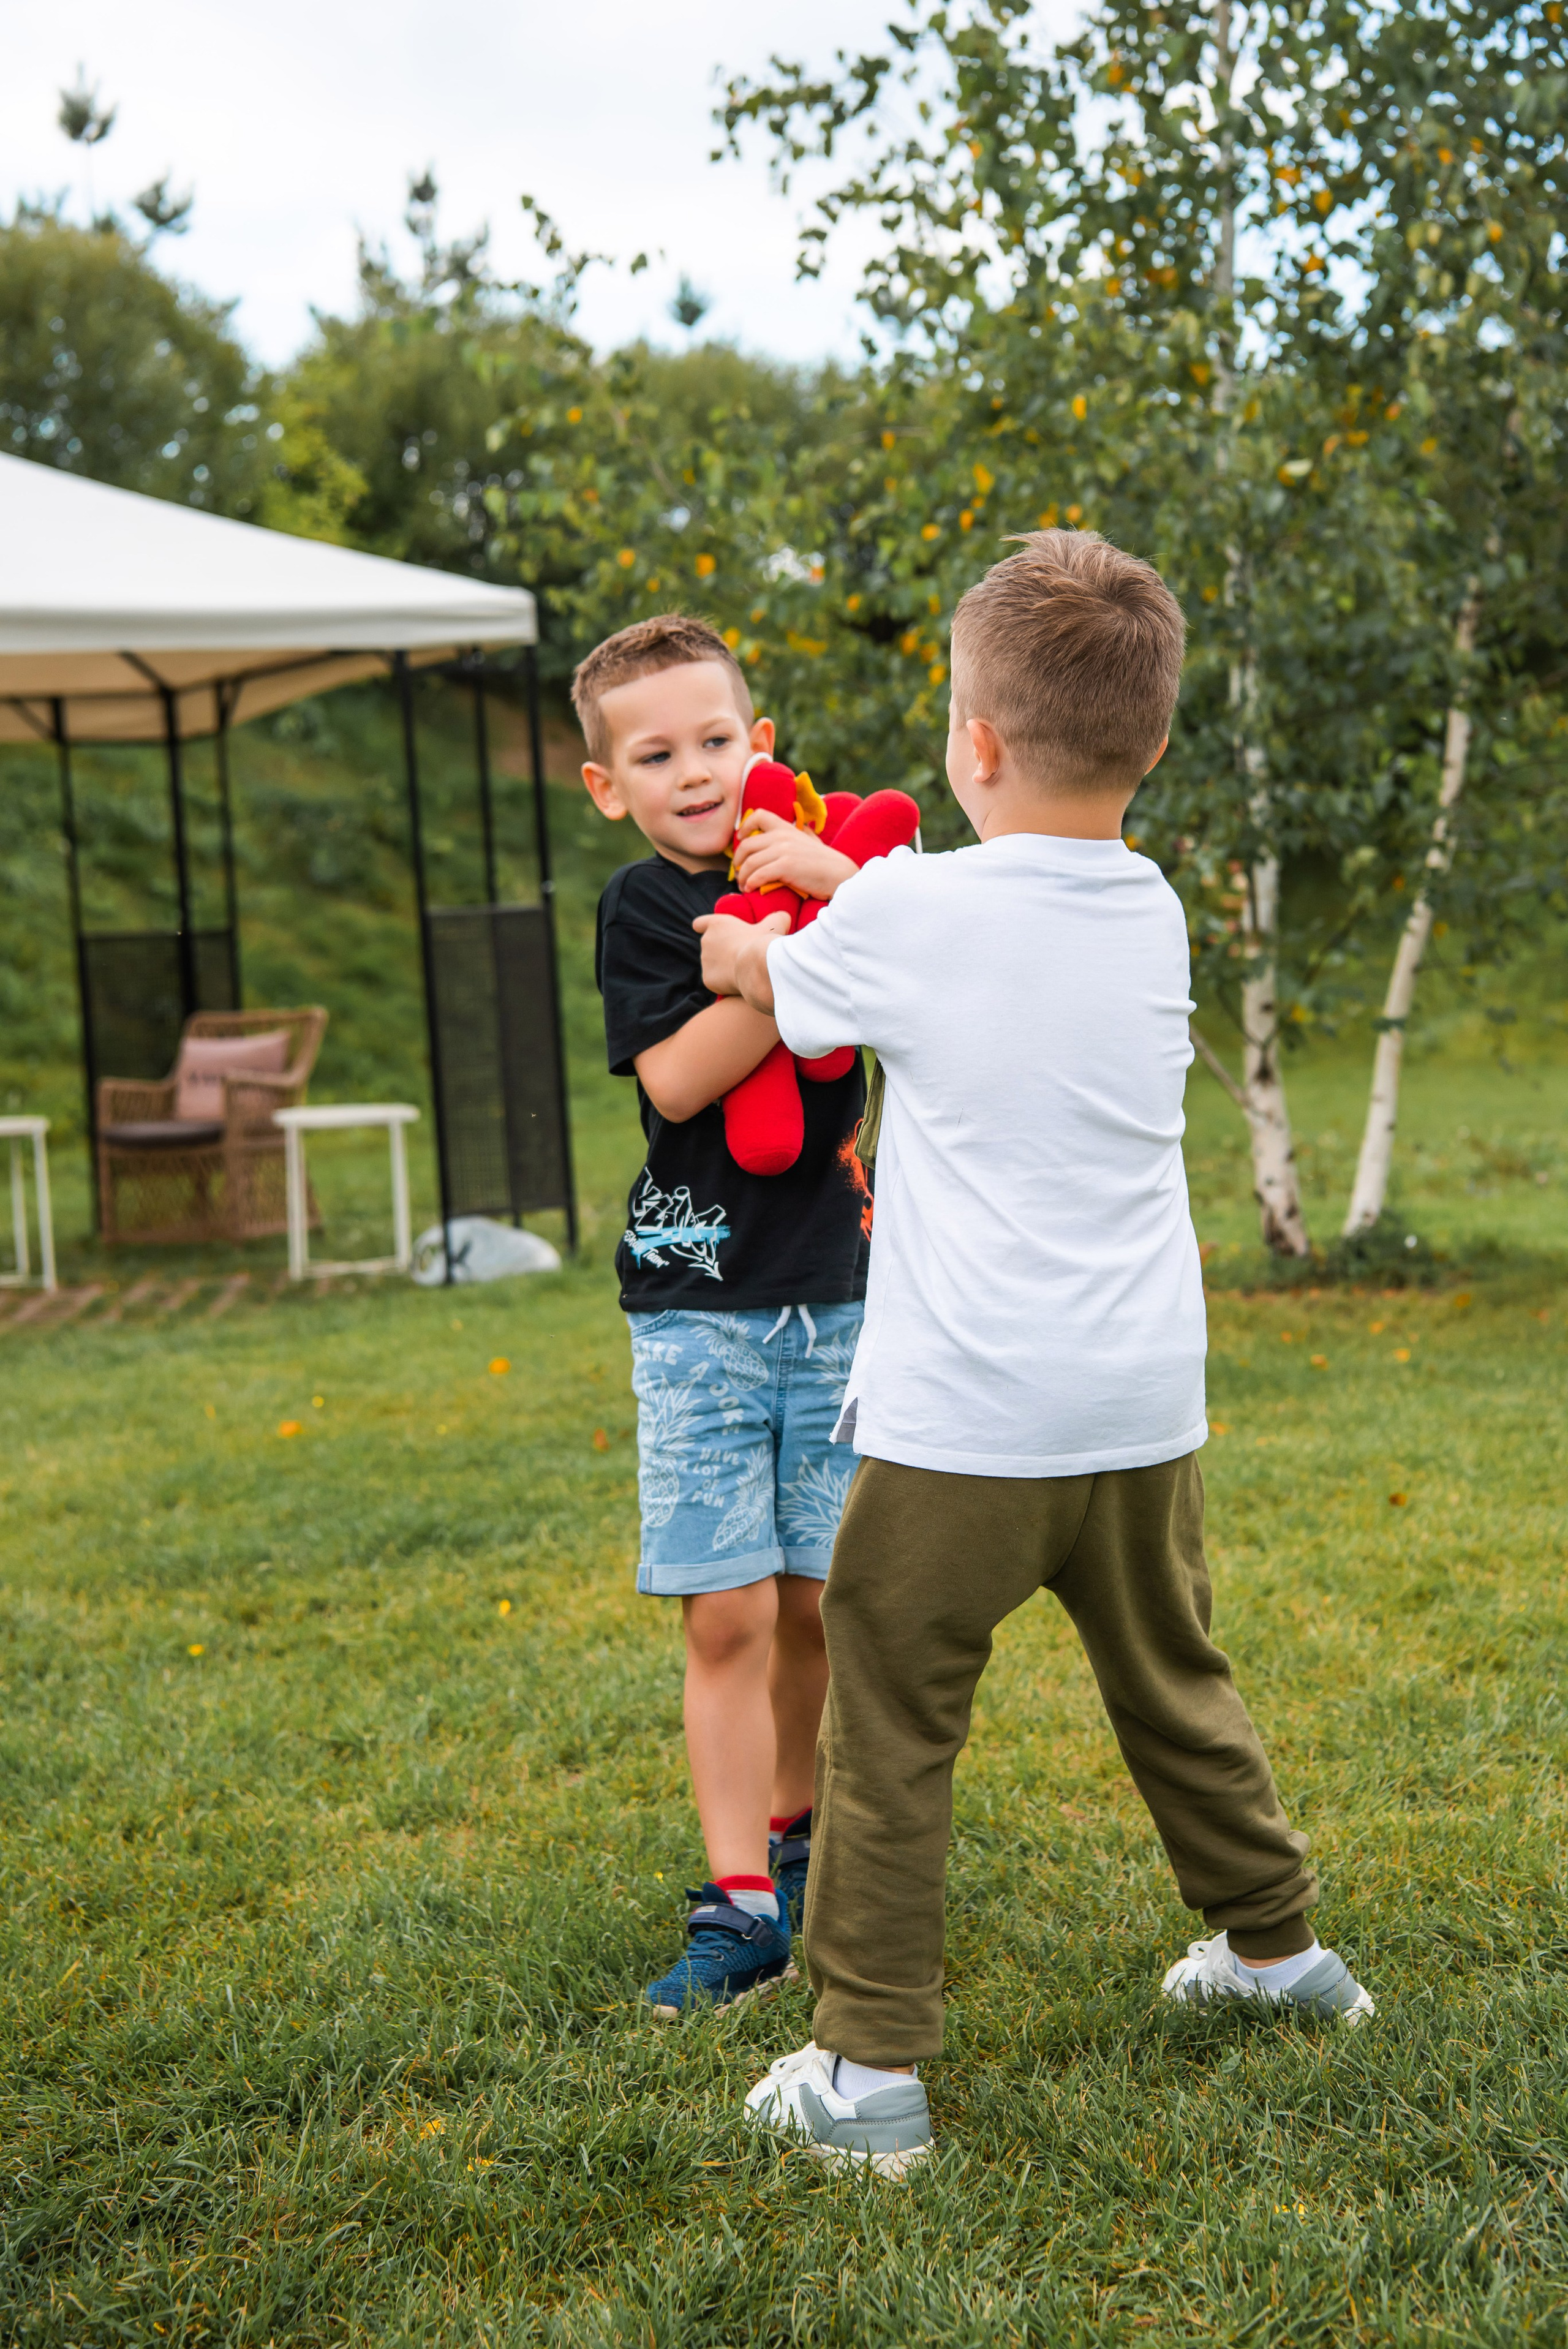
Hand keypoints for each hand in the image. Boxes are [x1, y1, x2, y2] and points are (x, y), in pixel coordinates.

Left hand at [694, 909, 788, 1009]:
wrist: (756, 967)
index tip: (710, 932)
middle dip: (721, 950)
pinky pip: (715, 981)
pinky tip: (738, 983)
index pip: (700, 923)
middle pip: (709, 946)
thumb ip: (777, 918)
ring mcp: (705, 961)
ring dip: (723, 966)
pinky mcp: (707, 979)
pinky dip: (724, 983)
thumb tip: (783, 917)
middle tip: (741, 956)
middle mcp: (706, 940)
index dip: (704, 927)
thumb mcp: (775, 924)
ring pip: (712, 964)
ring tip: (742, 970)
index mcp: (716, 924)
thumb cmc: (763, 942)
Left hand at [731, 808, 859, 900]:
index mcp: (786, 828)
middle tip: (738, 873)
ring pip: (749, 863)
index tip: (740, 839)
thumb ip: (798, 834)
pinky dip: (750, 884)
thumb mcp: (810, 840)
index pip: (758, 815)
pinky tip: (751, 889)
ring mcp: (784, 850)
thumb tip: (793, 831)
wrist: (840, 874)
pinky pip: (758, 875)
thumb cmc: (825, 862)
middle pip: (746, 845)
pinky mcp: (785, 867)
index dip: (744, 827)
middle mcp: (782, 836)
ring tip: (744, 886)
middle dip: (737, 861)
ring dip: (742, 877)